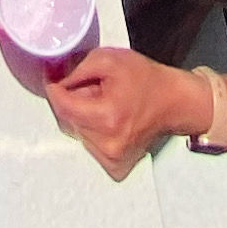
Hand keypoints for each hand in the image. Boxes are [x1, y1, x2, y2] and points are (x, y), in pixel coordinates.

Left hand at [47, 46, 188, 182]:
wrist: (173, 102)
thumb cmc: (144, 78)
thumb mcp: (109, 59)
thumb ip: (78, 70)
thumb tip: (56, 82)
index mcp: (107, 119)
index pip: (64, 108)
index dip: (55, 90)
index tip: (53, 78)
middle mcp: (109, 146)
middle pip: (69, 121)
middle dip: (74, 101)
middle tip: (91, 87)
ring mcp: (113, 161)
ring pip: (78, 134)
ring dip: (83, 117)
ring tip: (104, 103)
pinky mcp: (116, 168)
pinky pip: (90, 147)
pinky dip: (93, 132)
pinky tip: (108, 121)